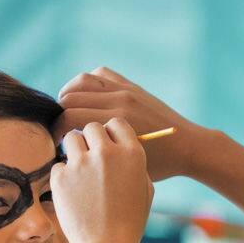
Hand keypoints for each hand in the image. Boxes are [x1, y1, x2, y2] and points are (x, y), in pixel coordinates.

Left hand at [51, 118, 153, 242]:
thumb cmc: (130, 222)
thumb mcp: (145, 188)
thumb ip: (133, 163)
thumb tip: (119, 148)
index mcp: (132, 153)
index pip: (116, 123)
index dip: (111, 133)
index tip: (107, 145)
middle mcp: (107, 153)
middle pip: (92, 127)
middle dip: (91, 139)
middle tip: (91, 158)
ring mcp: (82, 164)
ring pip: (71, 139)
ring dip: (74, 150)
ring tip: (79, 171)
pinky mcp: (61, 177)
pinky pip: (59, 164)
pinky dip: (64, 175)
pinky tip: (72, 191)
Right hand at [54, 67, 205, 180]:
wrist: (189, 146)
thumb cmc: (159, 166)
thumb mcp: (127, 168)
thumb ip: (98, 158)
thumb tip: (67, 152)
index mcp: (117, 123)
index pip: (68, 118)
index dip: (54, 132)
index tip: (54, 144)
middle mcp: (119, 101)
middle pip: (70, 98)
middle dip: (58, 115)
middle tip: (59, 131)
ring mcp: (125, 90)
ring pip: (81, 81)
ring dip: (68, 95)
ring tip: (67, 113)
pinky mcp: (131, 86)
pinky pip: (99, 74)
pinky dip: (86, 83)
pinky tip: (85, 99)